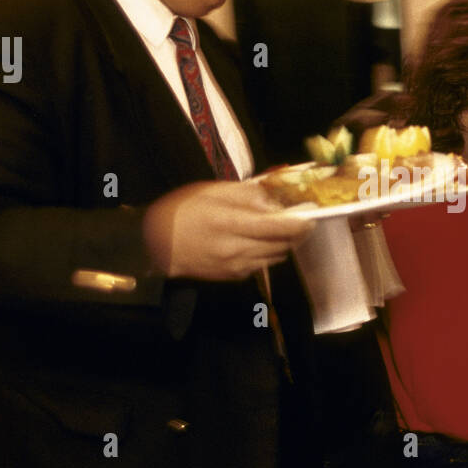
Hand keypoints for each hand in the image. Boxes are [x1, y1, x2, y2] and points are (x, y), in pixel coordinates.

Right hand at [143, 180, 314, 280]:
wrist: (156, 244)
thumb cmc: (184, 211)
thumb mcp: (214, 191)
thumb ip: (248, 194)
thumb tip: (275, 199)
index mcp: (231, 224)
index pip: (279, 227)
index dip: (300, 222)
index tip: (311, 214)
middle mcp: (237, 249)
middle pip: (283, 244)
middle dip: (297, 232)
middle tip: (301, 218)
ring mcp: (236, 266)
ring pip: (276, 256)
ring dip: (284, 243)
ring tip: (281, 228)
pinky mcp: (234, 276)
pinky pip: (263, 264)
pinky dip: (269, 252)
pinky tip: (260, 241)